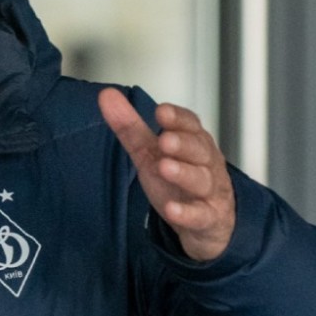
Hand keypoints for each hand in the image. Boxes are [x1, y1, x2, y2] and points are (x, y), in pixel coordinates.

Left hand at [98, 88, 234, 261]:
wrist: (206, 221)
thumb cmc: (176, 179)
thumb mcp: (150, 151)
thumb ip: (130, 126)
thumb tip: (106, 95)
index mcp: (192, 141)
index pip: (190, 124)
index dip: (177, 118)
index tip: (162, 111)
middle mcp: (205, 163)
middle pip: (198, 149)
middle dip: (182, 143)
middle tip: (165, 140)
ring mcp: (208, 191)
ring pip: (201, 180)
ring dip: (184, 173)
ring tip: (165, 167)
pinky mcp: (207, 218)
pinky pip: (200, 215)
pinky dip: (186, 213)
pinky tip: (172, 209)